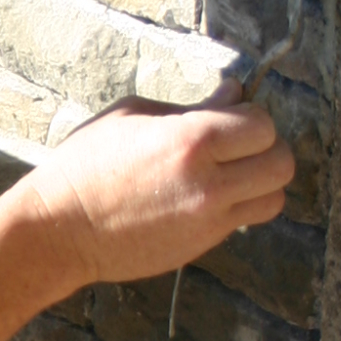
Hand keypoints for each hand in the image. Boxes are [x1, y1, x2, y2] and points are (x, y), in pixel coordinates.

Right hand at [0, 98, 295, 340]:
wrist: (59, 228)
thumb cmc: (85, 164)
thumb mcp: (132, 116)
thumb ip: (190, 107)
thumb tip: (233, 95)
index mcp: (192, 139)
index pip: (263, 124)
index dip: (252, 117)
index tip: (233, 115)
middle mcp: (210, 181)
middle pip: (282, 163)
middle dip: (267, 148)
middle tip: (240, 145)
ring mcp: (209, 219)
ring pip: (275, 198)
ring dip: (261, 182)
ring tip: (231, 174)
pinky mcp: (203, 244)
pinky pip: (245, 220)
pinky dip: (239, 205)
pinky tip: (206, 195)